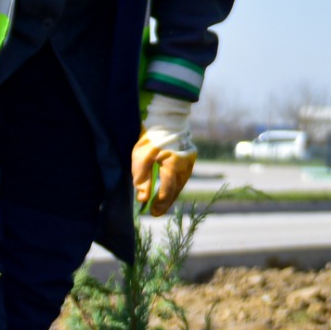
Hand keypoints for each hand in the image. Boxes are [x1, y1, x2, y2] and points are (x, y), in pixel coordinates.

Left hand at [131, 96, 197, 215]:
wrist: (167, 116)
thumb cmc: (151, 136)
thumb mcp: (140, 157)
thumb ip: (142, 179)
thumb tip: (143, 198)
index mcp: (174, 166)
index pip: (167, 191)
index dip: (160, 204)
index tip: (152, 212)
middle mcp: (186, 166)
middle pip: (176, 190)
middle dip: (166, 201)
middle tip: (156, 211)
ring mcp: (190, 161)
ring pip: (181, 183)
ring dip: (171, 193)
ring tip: (161, 201)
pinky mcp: (190, 156)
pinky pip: (183, 175)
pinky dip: (175, 183)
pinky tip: (168, 186)